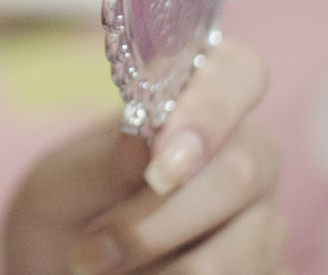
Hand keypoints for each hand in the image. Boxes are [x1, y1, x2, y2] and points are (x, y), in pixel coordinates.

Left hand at [3, 39, 286, 274]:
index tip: (158, 160)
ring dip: (158, 264)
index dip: (208, 111)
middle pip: (241, 172)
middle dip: (158, 218)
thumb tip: (141, 141)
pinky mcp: (267, 268)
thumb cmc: (67, 211)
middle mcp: (245, 153)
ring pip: (243, 247)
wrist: (61, 265)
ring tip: (94, 266)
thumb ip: (103, 163)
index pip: (239, 71)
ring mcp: (264, 218)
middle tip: (93, 246)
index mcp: (197, 102)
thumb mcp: (62, 182)